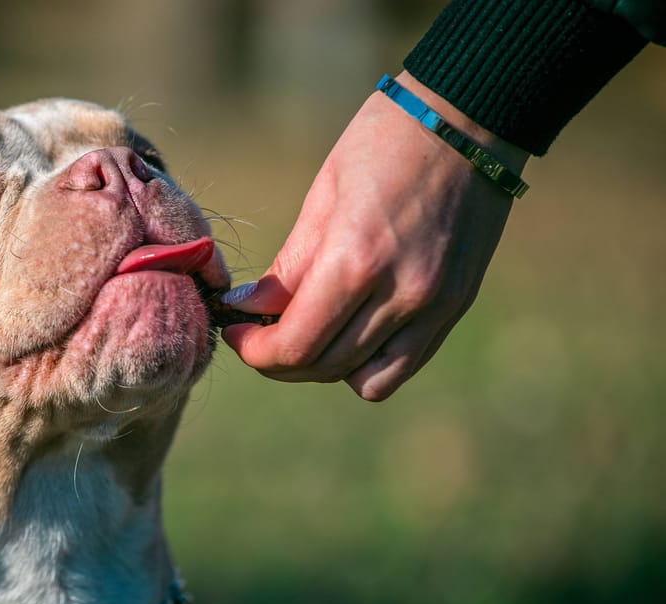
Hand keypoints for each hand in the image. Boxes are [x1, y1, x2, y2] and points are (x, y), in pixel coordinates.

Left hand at [222, 71, 528, 400]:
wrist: (473, 117)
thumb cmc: (386, 141)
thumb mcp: (324, 196)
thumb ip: (288, 267)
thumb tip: (247, 309)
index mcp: (356, 260)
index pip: (294, 345)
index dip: (254, 350)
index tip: (236, 329)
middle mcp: (400, 293)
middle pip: (322, 367)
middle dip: (278, 360)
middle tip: (258, 333)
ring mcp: (434, 305)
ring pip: (363, 379)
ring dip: (322, 366)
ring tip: (305, 332)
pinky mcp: (456, 306)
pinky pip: (402, 366)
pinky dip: (367, 364)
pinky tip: (348, 332)